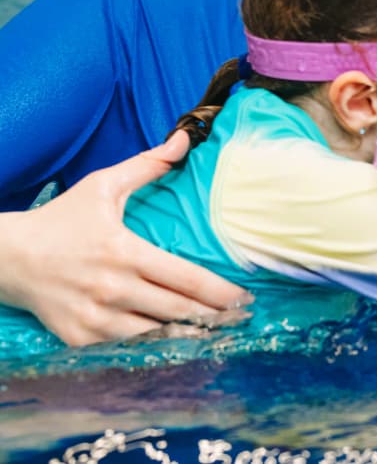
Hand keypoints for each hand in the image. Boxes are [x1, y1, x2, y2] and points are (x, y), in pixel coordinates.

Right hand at [0, 132, 251, 345]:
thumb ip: (148, 164)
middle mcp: (113, 289)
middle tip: (240, 319)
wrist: (7, 258)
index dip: (219, 292)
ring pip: (154, 334)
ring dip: (186, 334)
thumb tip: (185, 139)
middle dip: (213, 317)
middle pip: (177, 310)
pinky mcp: (80, 338)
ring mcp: (95, 319)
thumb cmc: (61, 219)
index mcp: (124, 252)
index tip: (244, 299)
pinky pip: (126, 347)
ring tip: (216, 332)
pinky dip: (151, 345)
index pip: (185, 278)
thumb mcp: (104, 185)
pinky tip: (174, 341)